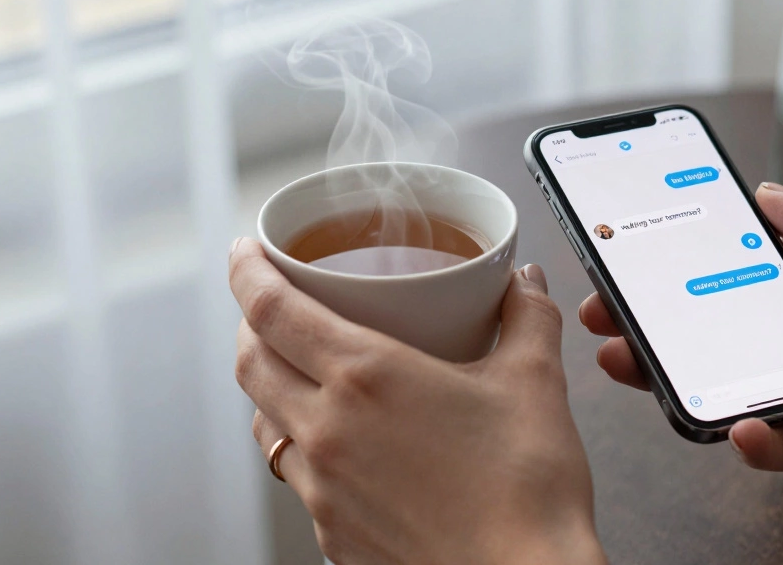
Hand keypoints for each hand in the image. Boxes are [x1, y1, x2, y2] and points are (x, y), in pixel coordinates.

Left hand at [229, 238, 605, 564]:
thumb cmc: (527, 489)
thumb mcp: (534, 382)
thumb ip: (527, 319)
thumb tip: (524, 285)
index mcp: (366, 377)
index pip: (269, 308)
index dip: (247, 271)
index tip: (247, 250)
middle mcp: (328, 430)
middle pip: (250, 361)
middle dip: (251, 323)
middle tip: (272, 303)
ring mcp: (323, 488)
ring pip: (264, 420)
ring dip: (271, 385)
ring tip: (304, 370)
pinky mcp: (332, 532)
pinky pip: (295, 474)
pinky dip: (301, 443)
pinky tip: (343, 442)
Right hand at [581, 184, 782, 500]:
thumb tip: (765, 191)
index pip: (738, 268)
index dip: (685, 261)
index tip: (636, 253)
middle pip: (717, 326)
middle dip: (658, 320)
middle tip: (609, 313)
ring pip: (729, 382)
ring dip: (677, 376)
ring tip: (632, 364)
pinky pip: (774, 444)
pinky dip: (749, 439)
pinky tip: (735, 425)